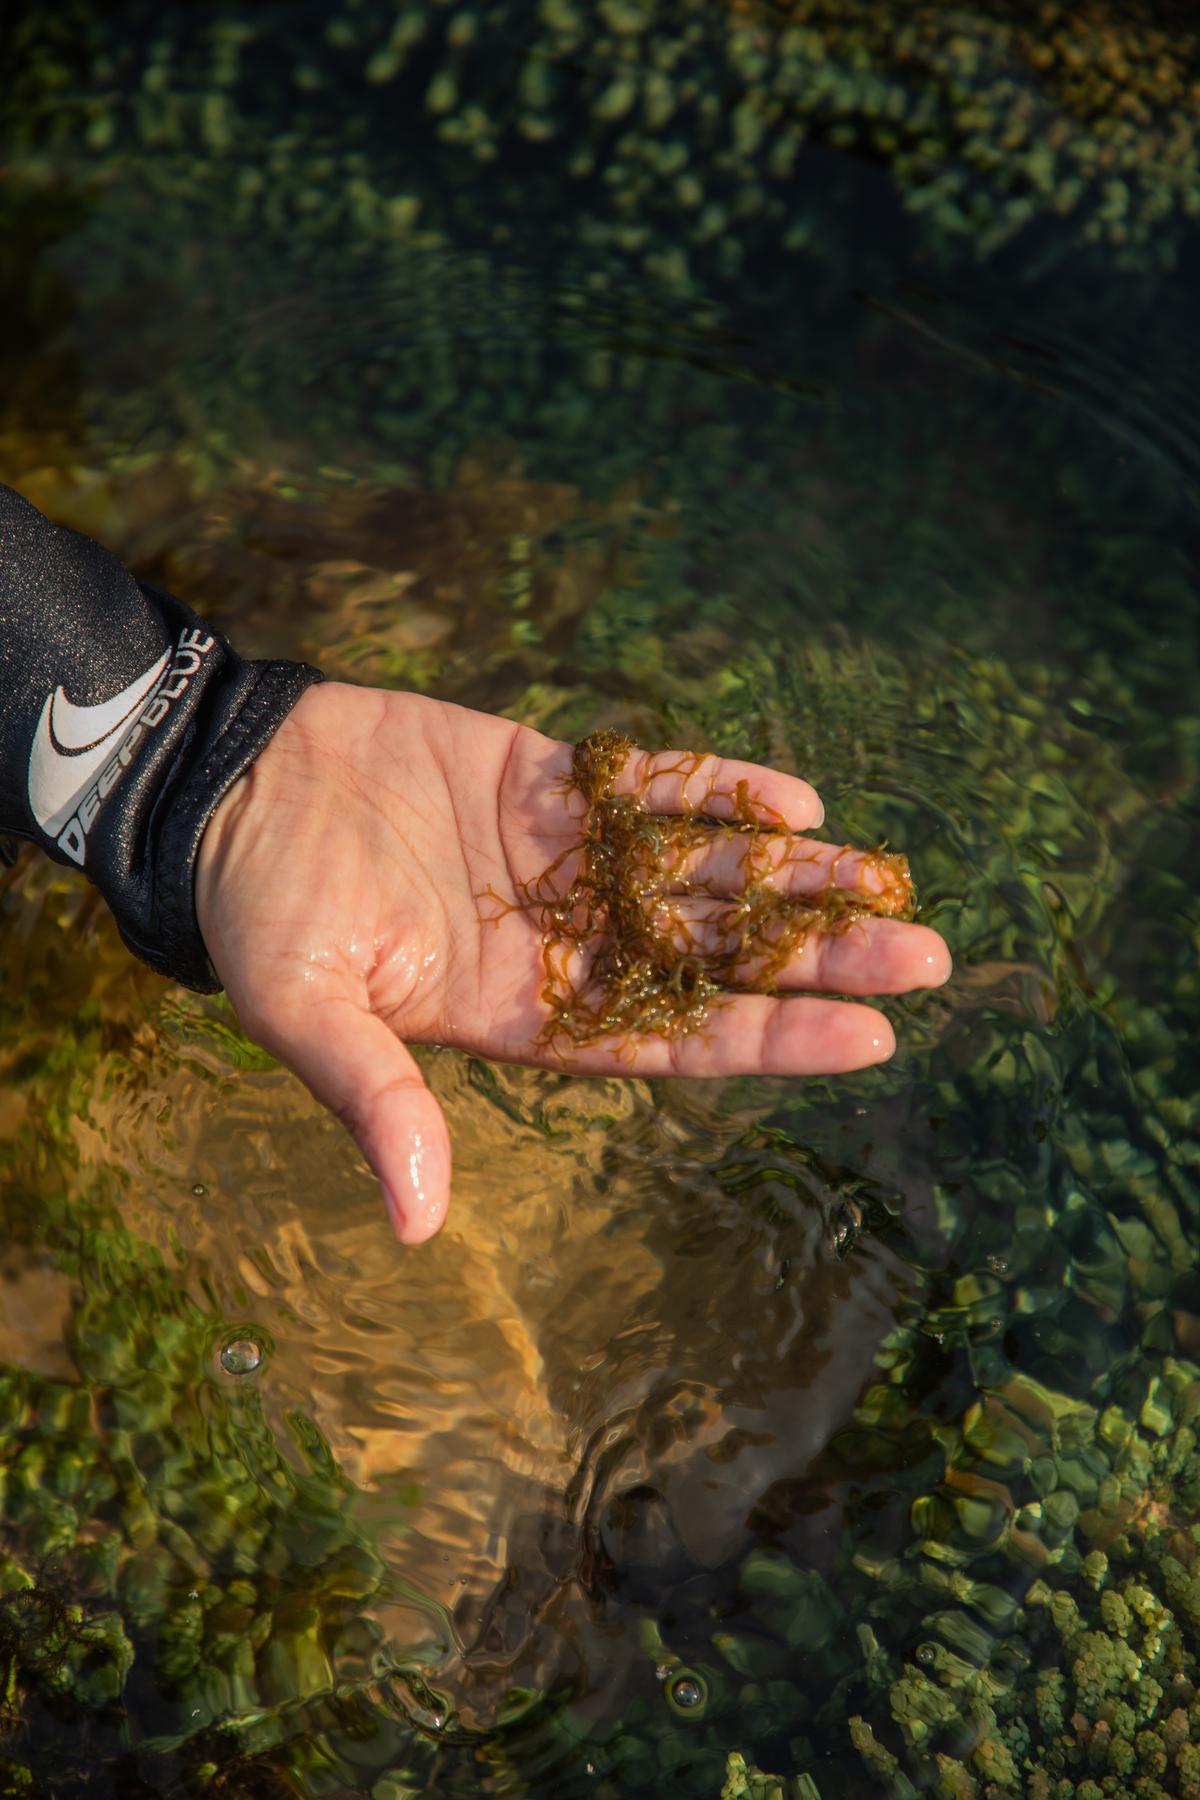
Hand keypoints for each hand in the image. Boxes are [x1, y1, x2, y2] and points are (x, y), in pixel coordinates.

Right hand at [195, 683, 950, 1243]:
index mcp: (522, 1014)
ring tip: (891, 877)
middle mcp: (564, 944)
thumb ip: (375, 1101)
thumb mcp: (307, 1013)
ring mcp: (564, 861)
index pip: (668, 1037)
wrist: (235, 787)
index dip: (766, 1037)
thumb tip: (414, 1225)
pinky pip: (649, 787)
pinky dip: (717, 790)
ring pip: (701, 872)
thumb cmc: (262, 912)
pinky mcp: (551, 782)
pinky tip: (795, 801)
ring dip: (795, 875)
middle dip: (815, 959)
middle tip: (926, 957)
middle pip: (712, 957)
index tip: (867, 1041)